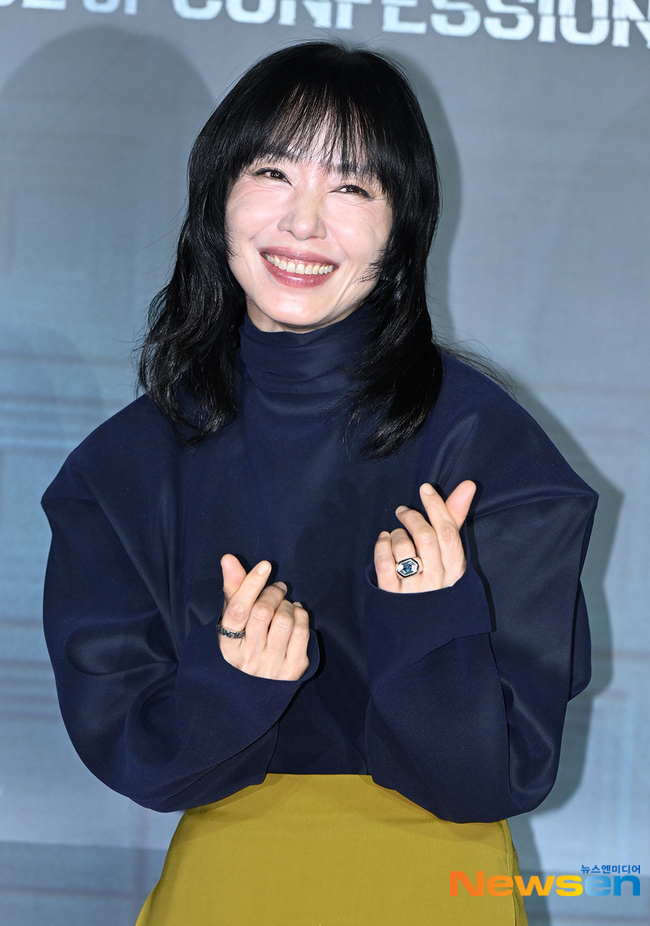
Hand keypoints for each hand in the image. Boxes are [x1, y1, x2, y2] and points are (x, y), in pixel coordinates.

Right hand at [218, 554, 309, 679]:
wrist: (257, 688)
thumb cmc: (244, 642)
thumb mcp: (233, 619)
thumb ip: (233, 588)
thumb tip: (228, 558)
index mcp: (228, 644)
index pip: (238, 610)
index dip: (252, 584)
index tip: (265, 565)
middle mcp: (247, 657)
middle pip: (263, 612)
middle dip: (273, 593)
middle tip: (278, 589)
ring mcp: (271, 666)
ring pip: (284, 620)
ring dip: (287, 604)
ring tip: (285, 605)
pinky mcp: (293, 670)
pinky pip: (302, 632)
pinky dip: (302, 615)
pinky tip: (296, 614)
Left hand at [374, 481, 475, 592]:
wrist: (420, 623)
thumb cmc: (437, 579)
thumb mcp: (449, 553)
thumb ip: (455, 518)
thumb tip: (468, 485)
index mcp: (455, 569)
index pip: (448, 532)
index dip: (436, 506)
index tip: (425, 489)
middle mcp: (437, 580)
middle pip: (425, 537)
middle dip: (412, 517)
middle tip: (402, 511)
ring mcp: (414, 589)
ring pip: (404, 548)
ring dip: (397, 534)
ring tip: (396, 535)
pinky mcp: (392, 595)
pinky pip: (385, 562)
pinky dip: (382, 545)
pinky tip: (384, 541)